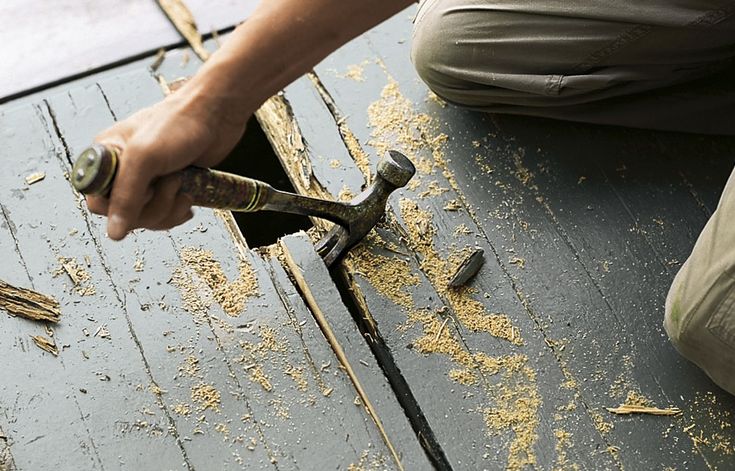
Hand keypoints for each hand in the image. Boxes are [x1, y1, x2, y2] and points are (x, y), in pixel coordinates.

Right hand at [86, 89, 247, 239]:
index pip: (97, 202)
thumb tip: (114, 233)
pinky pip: (165, 215)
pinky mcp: (169, 187)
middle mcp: (123, 171)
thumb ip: (126, 196)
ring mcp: (148, 181)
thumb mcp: (145, 158)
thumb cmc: (179, 124)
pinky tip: (188, 198)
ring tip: (181, 185)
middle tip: (171, 183)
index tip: (144, 192)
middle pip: (126, 216)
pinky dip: (178, 212)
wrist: (217, 115)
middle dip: (154, 207)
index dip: (120, 208)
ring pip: (148, 219)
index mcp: (106, 157)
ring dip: (169, 210)